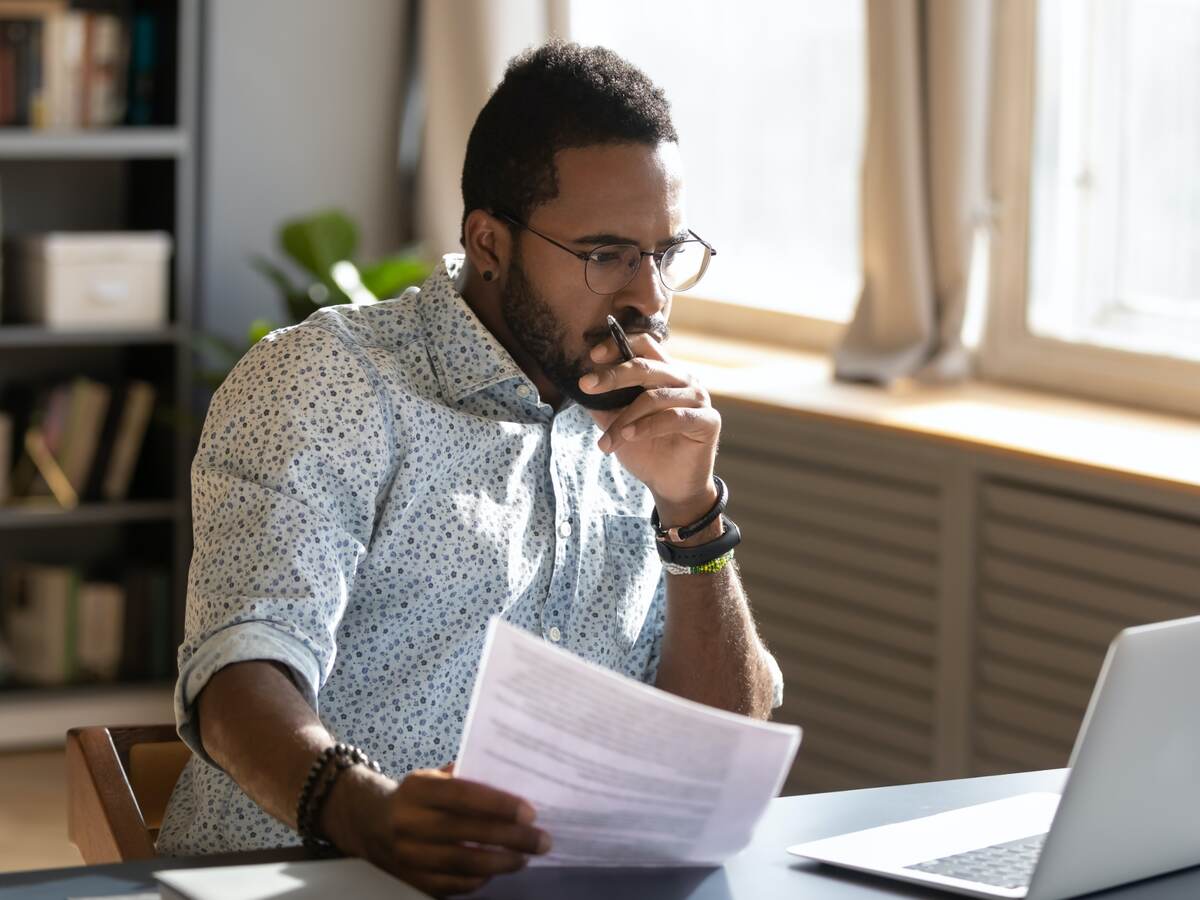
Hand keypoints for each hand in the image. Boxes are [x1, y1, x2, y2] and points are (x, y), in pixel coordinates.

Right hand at [323, 763, 550, 896]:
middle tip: (542, 840)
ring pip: (461, 864)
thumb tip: (514, 781)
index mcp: (418, 790)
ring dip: (500, 863)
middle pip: (466, 833)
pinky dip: (478, 881)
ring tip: (526, 858)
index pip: (463, 796)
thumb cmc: (415, 795)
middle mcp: (409, 823)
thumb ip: (466, 777)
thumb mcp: (433, 776)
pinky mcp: (411, 880)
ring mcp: (408, 856)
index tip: (530, 812)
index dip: (498, 805)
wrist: (368, 822)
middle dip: (510, 838)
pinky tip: (497, 871)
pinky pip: (451, 886)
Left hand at [579, 332, 719, 522]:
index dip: (619, 344)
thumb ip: (604, 403)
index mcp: (664, 373)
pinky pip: (673, 418)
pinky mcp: (707, 420)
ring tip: (607, 440)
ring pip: (654, 397)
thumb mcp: (617, 423)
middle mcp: (683, 379)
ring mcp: (698, 398)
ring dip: (625, 418)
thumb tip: (580, 386)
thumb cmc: (645, 449)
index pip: (645, 345)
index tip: (593, 356)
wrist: (670, 485)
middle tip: (586, 386)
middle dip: (613, 376)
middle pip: (646, 366)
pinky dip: (647, 426)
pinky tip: (628, 436)